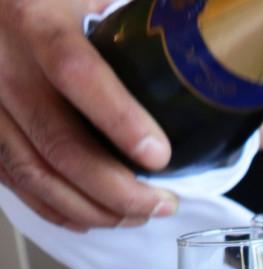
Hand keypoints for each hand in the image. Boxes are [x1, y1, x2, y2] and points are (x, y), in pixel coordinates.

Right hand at [0, 0, 176, 230]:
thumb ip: (135, 16)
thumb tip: (204, 34)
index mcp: (36, 19)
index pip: (77, 72)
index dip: (119, 119)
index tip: (160, 156)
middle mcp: (3, 64)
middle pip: (58, 143)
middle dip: (118, 188)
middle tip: (163, 204)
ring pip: (35, 173)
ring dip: (93, 207)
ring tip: (139, 216)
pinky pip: (13, 180)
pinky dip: (56, 208)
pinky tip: (94, 217)